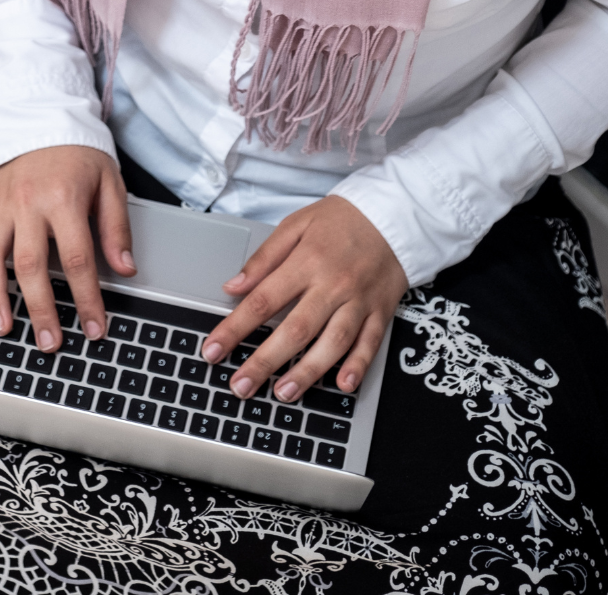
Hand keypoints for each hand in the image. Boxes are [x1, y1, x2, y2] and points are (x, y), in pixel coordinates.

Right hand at [0, 146, 133, 349]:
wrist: (49, 120)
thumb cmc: (82, 155)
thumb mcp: (111, 185)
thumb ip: (116, 228)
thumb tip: (125, 268)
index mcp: (64, 200)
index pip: (77, 259)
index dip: (86, 298)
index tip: (94, 327)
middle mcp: (28, 204)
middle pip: (31, 265)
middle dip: (40, 308)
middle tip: (49, 342)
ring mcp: (1, 205)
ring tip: (1, 328)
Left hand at [200, 195, 406, 401]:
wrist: (394, 214)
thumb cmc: (341, 219)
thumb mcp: (296, 224)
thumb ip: (264, 258)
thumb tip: (233, 286)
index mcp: (307, 261)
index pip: (263, 300)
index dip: (235, 328)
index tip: (213, 350)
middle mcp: (333, 285)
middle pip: (295, 329)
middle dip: (264, 361)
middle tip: (240, 386)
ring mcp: (359, 301)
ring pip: (333, 343)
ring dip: (307, 372)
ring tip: (283, 393)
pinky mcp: (381, 312)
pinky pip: (370, 344)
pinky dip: (357, 366)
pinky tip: (341, 385)